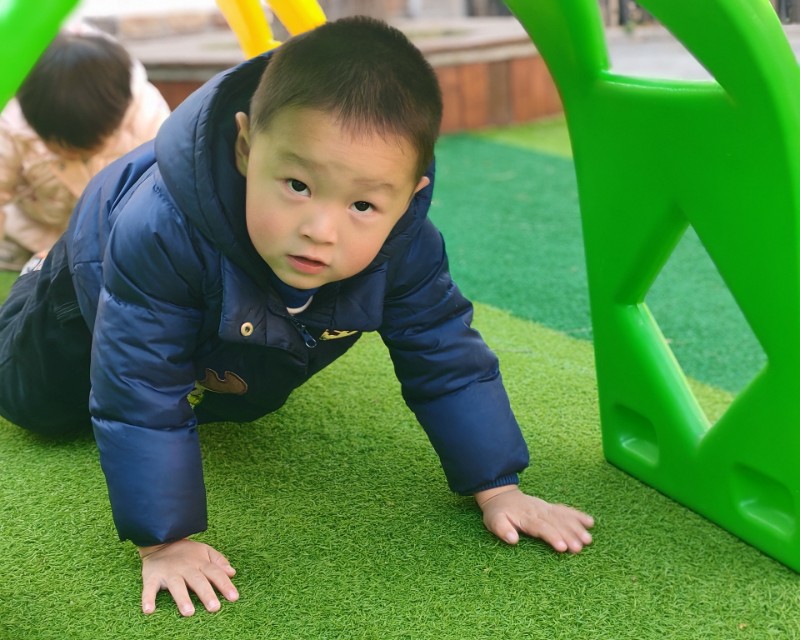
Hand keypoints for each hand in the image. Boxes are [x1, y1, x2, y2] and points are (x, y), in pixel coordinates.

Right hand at [139, 538, 238, 615]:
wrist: (161, 541)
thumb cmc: (186, 552)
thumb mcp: (205, 551)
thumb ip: (219, 561)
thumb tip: (232, 573)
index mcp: (200, 562)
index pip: (215, 573)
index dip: (225, 585)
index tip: (234, 597)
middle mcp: (186, 568)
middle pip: (198, 581)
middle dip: (206, 594)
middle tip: (215, 608)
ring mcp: (169, 572)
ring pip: (176, 586)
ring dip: (182, 598)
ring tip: (189, 612)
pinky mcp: (152, 577)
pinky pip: (149, 588)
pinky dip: (147, 599)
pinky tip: (149, 610)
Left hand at [475, 486, 593, 552]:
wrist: (501, 496)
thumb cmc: (497, 513)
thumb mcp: (493, 521)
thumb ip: (502, 529)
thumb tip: (513, 540)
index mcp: (525, 517)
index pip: (541, 528)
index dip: (552, 537)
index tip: (563, 547)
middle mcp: (539, 512)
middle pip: (556, 524)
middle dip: (569, 535)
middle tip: (580, 548)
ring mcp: (546, 508)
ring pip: (563, 517)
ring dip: (577, 528)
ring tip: (588, 540)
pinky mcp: (550, 508)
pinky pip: (565, 510)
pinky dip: (577, 516)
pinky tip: (590, 522)